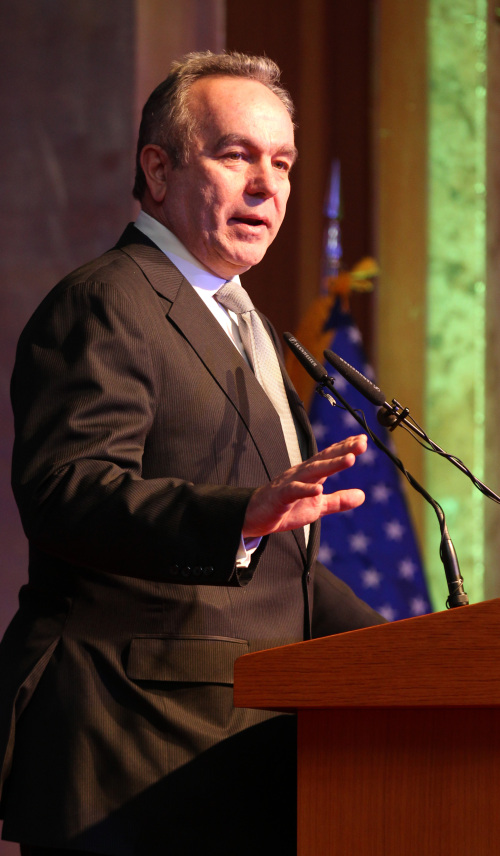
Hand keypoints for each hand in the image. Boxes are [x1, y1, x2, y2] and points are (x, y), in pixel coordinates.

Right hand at [242, 434, 367, 537]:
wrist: (254, 517)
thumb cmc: (285, 508)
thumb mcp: (317, 507)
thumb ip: (338, 500)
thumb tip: (362, 496)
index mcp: (310, 474)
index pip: (329, 457)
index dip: (345, 448)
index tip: (363, 440)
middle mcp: (301, 473)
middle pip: (324, 459)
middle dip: (343, 450)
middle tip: (362, 443)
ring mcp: (289, 483)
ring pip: (312, 471)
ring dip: (331, 465)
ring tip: (349, 459)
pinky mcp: (280, 497)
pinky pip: (294, 491)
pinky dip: (306, 490)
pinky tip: (319, 490)